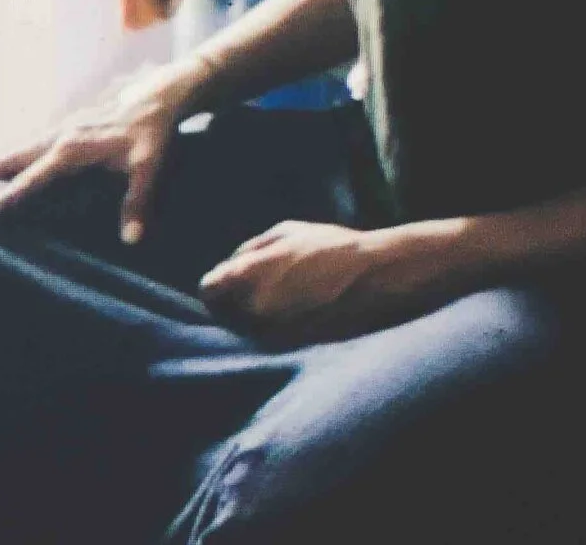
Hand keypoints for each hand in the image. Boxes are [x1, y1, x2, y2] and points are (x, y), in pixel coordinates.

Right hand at [0, 56, 210, 243]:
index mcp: (71, 148)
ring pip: (20, 148)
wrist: (158, 93)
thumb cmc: (153, 132)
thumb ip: (136, 202)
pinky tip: (8, 164)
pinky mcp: (68, 125)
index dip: (4, 200)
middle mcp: (59, 135)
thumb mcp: (149, 167)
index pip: (30, 179)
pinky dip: (14, 155)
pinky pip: (33, 144)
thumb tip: (130, 240)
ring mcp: (61, 127)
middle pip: (13, 157)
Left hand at [198, 219, 469, 343]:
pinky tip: (298, 314)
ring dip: (255, 319)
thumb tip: (230, 267)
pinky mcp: (294, 351)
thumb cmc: (330, 249)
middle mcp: (254, 311)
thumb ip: (249, 250)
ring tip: (286, 300)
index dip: (218, 287)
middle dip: (235, 304)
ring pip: (247, 332)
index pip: (208, 293)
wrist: (378, 281)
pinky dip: (276, 331)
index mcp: (247, 277)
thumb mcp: (284, 233)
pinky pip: (271, 343)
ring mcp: (274, 335)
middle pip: (225, 316)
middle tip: (261, 290)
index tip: (231, 282)